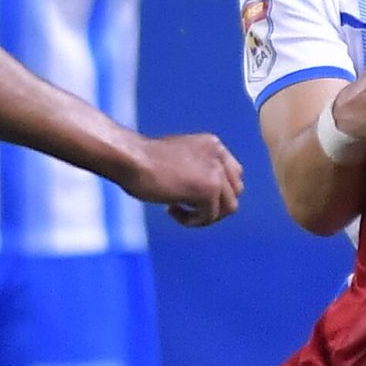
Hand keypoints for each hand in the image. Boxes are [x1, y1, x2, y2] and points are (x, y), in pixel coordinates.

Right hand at [124, 132, 243, 227]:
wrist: (130, 158)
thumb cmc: (141, 161)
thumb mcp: (177, 159)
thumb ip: (195, 170)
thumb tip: (206, 197)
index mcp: (212, 145)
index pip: (234, 174)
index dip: (217, 191)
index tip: (192, 196)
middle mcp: (219, 155)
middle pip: (235, 192)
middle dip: (214, 205)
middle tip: (187, 208)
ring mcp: (216, 172)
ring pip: (228, 207)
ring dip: (205, 215)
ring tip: (178, 210)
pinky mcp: (209, 189)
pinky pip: (209, 216)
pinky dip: (191, 220)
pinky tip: (170, 210)